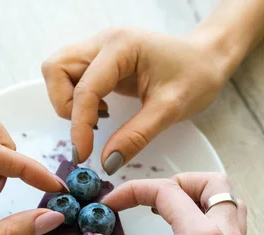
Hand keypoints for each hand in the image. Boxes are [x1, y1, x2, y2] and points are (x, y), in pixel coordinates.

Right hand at [42, 28, 230, 174]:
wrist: (207, 59)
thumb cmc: (195, 76)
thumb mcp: (170, 110)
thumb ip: (136, 136)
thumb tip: (106, 163)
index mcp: (121, 46)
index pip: (84, 88)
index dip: (79, 126)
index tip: (83, 155)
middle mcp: (102, 42)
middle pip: (56, 69)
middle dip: (64, 105)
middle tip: (91, 128)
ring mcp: (98, 48)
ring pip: (58, 72)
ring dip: (67, 101)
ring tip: (97, 119)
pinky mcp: (99, 60)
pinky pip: (70, 77)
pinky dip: (77, 98)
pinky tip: (101, 111)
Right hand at [80, 174, 263, 234]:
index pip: (167, 192)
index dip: (133, 191)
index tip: (111, 205)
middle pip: (214, 184)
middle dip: (179, 180)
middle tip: (152, 196)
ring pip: (228, 202)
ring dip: (199, 196)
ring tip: (168, 210)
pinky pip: (228, 225)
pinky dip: (207, 217)